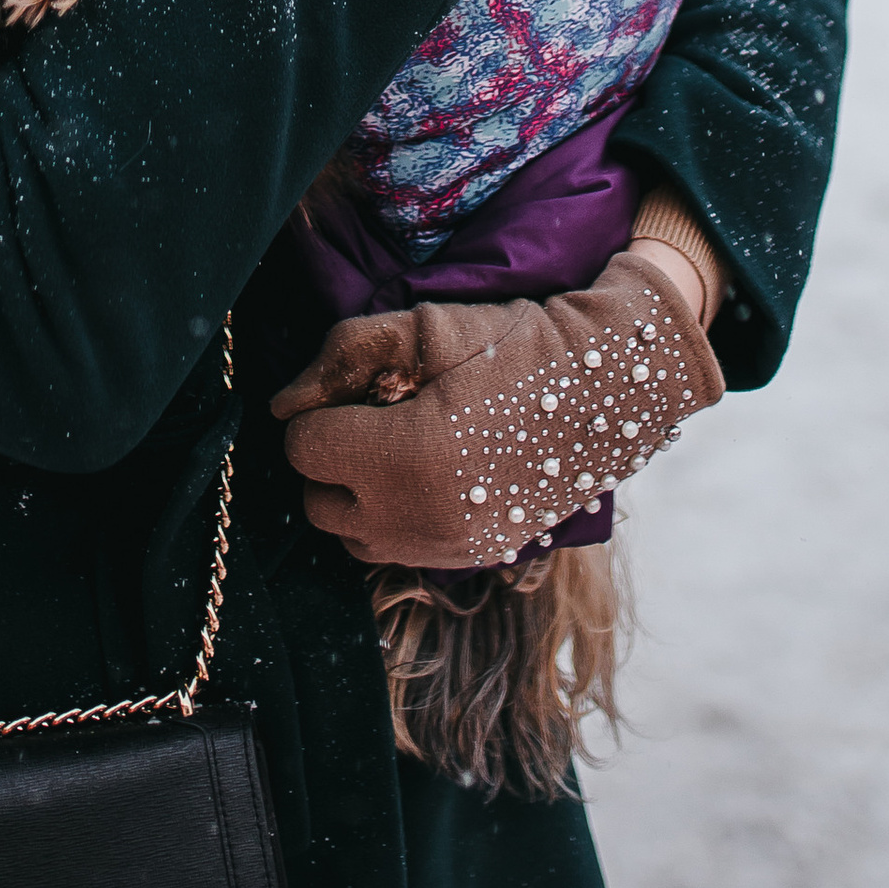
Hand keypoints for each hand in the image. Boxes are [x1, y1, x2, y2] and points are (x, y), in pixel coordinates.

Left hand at [270, 250, 722, 570]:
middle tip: (372, 418)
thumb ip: (344, 356)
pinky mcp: (469, 559)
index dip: (319, 413)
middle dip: (332, 458)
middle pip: (318, 502)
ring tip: (396, 449)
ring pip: (351, 538)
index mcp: (403, 455)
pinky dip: (394, 519)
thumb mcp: (426, 328)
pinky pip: (396, 553)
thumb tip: (282, 402)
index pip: (304, 449)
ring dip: (357, 497)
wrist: (606, 387)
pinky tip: (428, 475)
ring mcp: (444, 547)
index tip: (354, 392)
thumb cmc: (513, 344)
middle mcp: (418, 516)